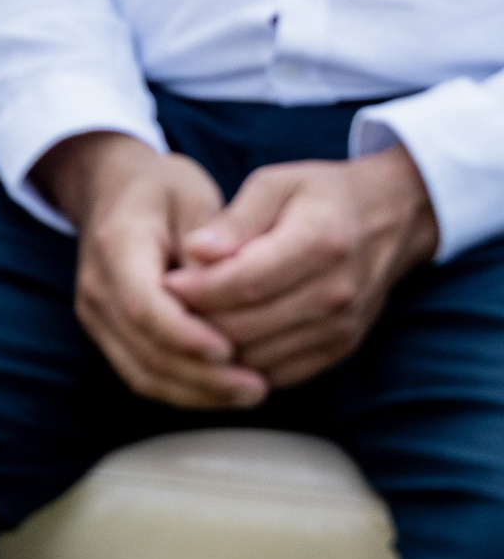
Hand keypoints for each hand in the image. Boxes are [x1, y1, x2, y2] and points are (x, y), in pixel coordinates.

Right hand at [35, 132, 265, 408]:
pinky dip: (183, 390)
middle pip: (144, 349)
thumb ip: (207, 245)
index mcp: (115, 243)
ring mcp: (95, 314)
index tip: (230, 351)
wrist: (113, 186)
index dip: (186, 335)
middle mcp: (96, 286)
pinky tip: (224, 391)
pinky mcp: (107, 333)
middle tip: (256, 386)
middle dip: (201, 376)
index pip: (143, 304)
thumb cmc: (162, 188)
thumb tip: (224, 294)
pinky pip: (142, 374)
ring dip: (196, 392)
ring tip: (249, 393)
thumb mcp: (193, 197)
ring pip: (142, 373)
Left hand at [163, 148, 436, 390]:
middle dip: (199, 319)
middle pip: (249, 325)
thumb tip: (194, 251)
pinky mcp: (340, 350)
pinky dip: (244, 364)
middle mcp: (336, 293)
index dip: (199, 288)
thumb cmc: (322, 194)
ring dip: (217, 347)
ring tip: (188, 322)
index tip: (167, 282)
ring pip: (260, 357)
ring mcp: (341, 329)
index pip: (246, 281)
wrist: (391, 220)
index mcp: (320, 242)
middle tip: (167, 306)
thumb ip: (235, 220)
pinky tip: (221, 340)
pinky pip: (280, 374)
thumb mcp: (276, 184)